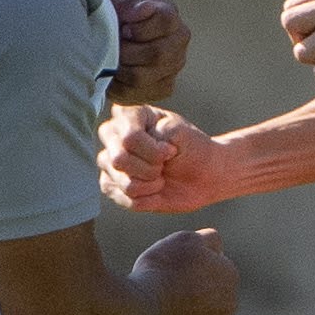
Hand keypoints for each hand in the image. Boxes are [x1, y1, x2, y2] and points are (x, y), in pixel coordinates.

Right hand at [103, 105, 233, 212]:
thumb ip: (160, 132)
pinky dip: (148, 199)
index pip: (129, 137)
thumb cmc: (192, 148)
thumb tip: (133, 146)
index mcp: (128, 115)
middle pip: (119, 159)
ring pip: (123, 182)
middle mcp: (112, 135)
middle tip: (165, 165)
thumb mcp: (182, 133)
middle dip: (151, 169)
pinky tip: (156, 190)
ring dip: (151, 185)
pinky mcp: (112, 186)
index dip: (154, 151)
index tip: (172, 150)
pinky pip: (125, 200)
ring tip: (161, 177)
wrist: (204, 174)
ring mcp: (109, 161)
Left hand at [110, 0, 191, 104]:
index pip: (166, 21)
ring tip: (110, 62)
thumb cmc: (116, 24)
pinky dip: (119, 85)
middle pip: (158, 53)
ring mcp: (175, 65)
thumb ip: (130, 8)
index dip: (142, 29)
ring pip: (143, 75)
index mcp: (169, 14)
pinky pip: (138, 91)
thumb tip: (145, 9)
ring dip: (120, 69)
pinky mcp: (165, 87)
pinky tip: (114, 76)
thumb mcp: (118, 9)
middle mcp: (179, 40)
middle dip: (128, 53)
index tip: (124, 30)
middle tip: (114, 49)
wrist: (112, 47)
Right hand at [134, 227, 238, 314]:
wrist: (143, 310)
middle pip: (209, 290)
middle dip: (193, 286)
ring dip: (184, 306)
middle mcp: (228, 305)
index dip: (192, 261)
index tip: (174, 262)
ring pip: (197, 313)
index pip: (214, 264)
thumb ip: (209, 239)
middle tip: (166, 280)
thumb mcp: (187, 238)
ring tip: (159, 298)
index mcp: (230, 276)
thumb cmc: (164, 269)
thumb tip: (216, 246)